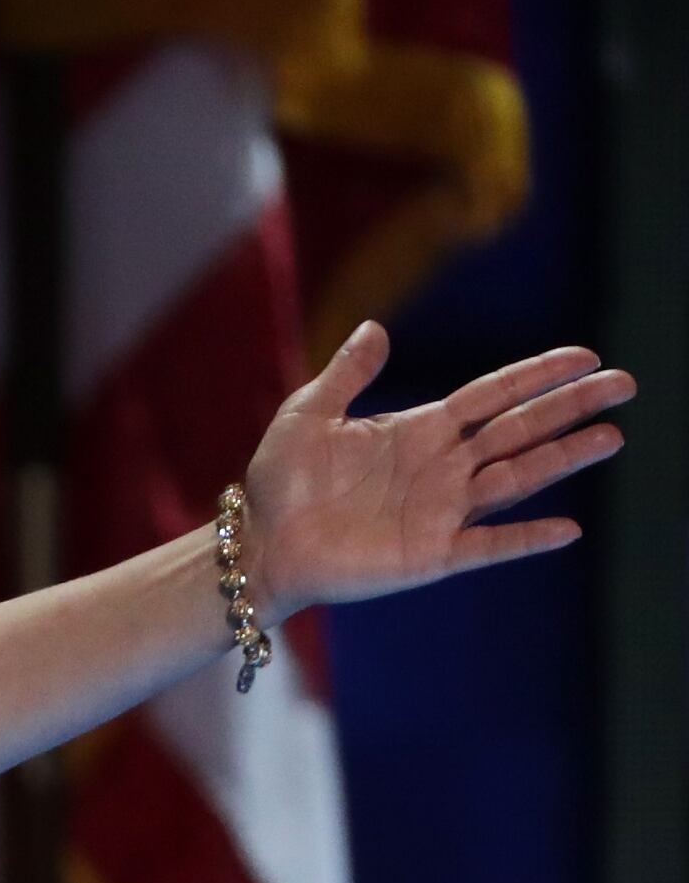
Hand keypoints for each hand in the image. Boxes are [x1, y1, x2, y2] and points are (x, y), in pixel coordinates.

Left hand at [241, 323, 634, 617]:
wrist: (259, 544)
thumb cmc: (280, 481)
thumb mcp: (308, 414)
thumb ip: (346, 374)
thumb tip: (376, 327)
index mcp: (421, 430)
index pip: (493, 395)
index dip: (537, 375)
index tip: (585, 357)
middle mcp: (443, 468)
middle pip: (521, 430)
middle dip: (571, 406)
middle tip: (623, 384)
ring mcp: (442, 511)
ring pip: (517, 479)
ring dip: (564, 459)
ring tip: (611, 437)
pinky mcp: (430, 555)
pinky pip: (488, 545)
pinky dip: (526, 538)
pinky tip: (567, 529)